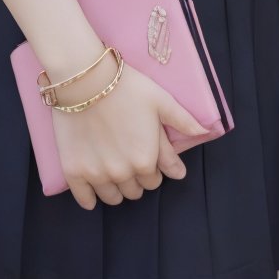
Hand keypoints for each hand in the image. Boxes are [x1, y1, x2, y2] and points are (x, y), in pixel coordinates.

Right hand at [50, 57, 209, 209]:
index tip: (147, 156)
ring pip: (112, 197)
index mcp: (146, 159)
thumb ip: (183, 121)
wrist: (84, 78)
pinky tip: (92, 188)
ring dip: (116, 188)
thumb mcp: (161, 100)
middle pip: (134, 191)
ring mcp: (97, 174)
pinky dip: (90, 198)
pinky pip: (84, 200)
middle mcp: (123, 173)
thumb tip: (204, 133)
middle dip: (135, 178)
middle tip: (129, 158)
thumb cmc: (126, 87)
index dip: (153, 169)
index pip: (155, 181)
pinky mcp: (73, 171)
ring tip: (112, 169)